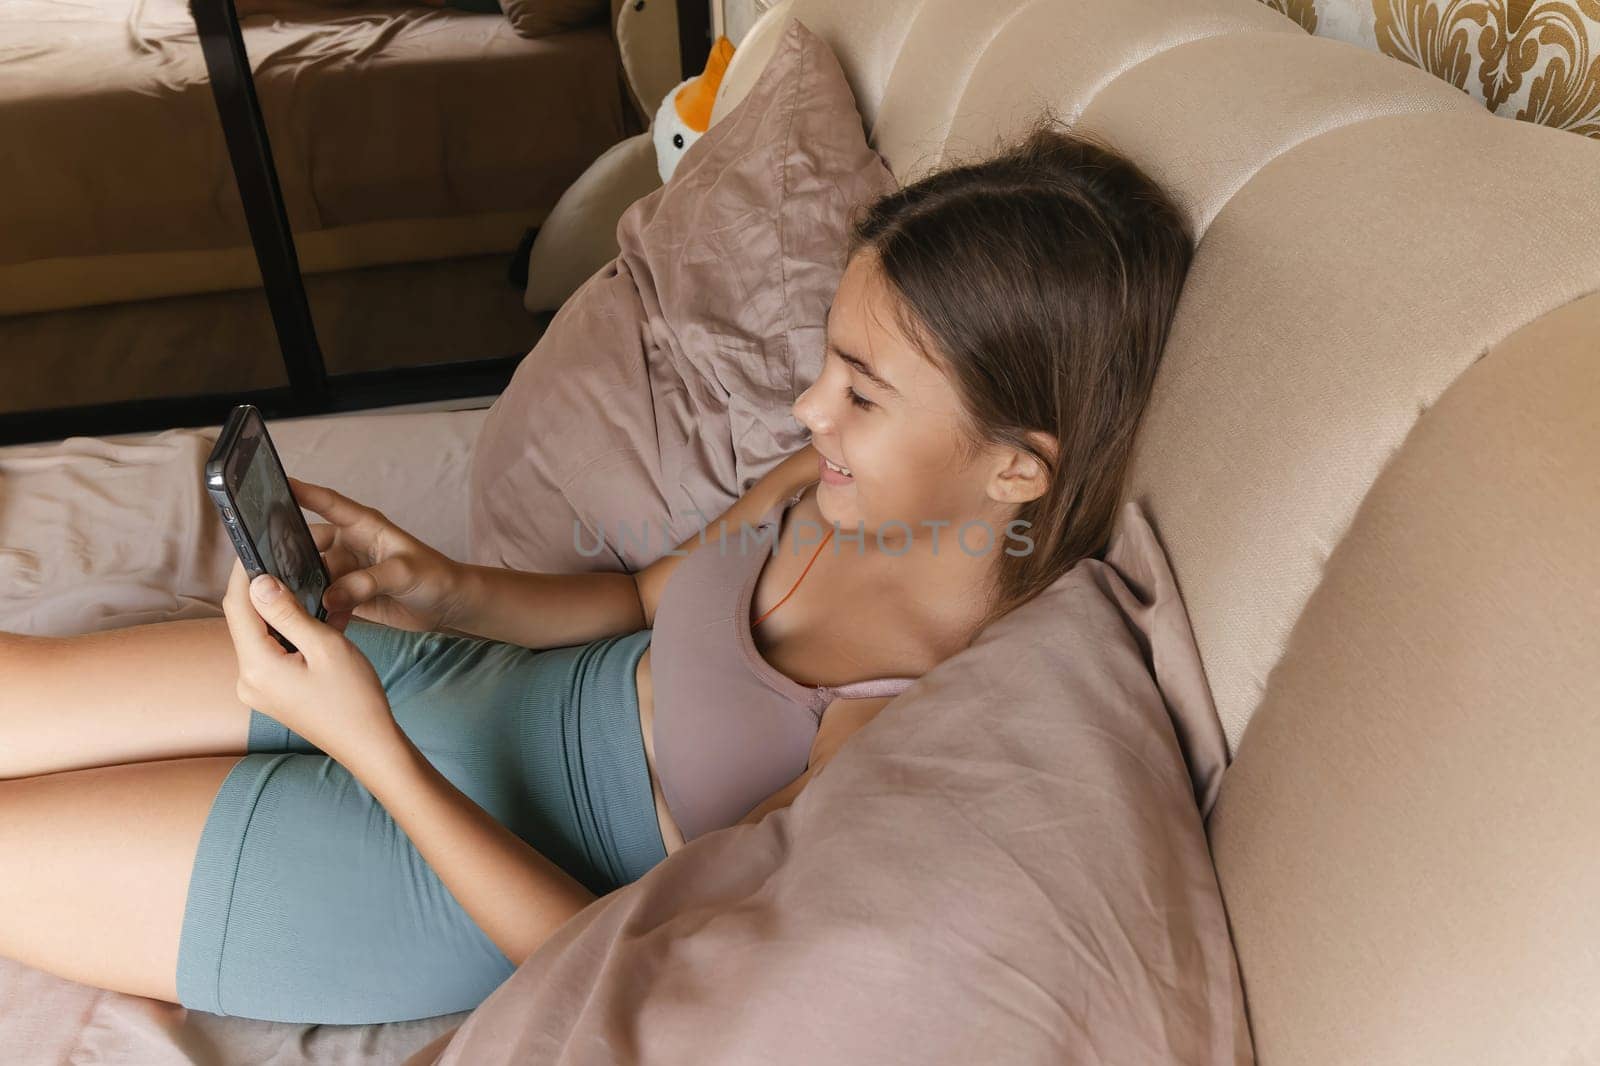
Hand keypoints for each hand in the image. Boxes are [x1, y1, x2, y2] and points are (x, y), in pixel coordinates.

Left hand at [221, 559, 397, 764]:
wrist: (368, 745)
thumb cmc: (354, 698)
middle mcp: (248, 679)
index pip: (237, 606)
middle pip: (245, 621)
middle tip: (282, 560)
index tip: (252, 545)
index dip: (242, 573)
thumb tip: (259, 582)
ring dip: (277, 611)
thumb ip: (289, 613)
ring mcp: (258, 689)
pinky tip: (309, 621)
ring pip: (259, 636)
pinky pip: (271, 653)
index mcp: (257, 667)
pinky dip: (286, 633)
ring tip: (302, 587)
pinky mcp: (271, 694)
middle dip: (261, 590)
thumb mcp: (326, 646)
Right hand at [289, 476, 466, 633]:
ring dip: (299, 588)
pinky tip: (308, 623)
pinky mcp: (346, 597)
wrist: (447, 606)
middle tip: (265, 567)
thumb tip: (328, 597)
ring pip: (310, 576)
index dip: (301, 492)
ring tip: (283, 600)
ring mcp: (345, 571)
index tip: (273, 483)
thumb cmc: (434, 576)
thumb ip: (366, 582)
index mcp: (363, 526)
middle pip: (307, 544)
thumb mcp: (403, 573)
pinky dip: (314, 611)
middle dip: (287, 553)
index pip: (327, 503)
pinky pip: (321, 601)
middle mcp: (349, 545)